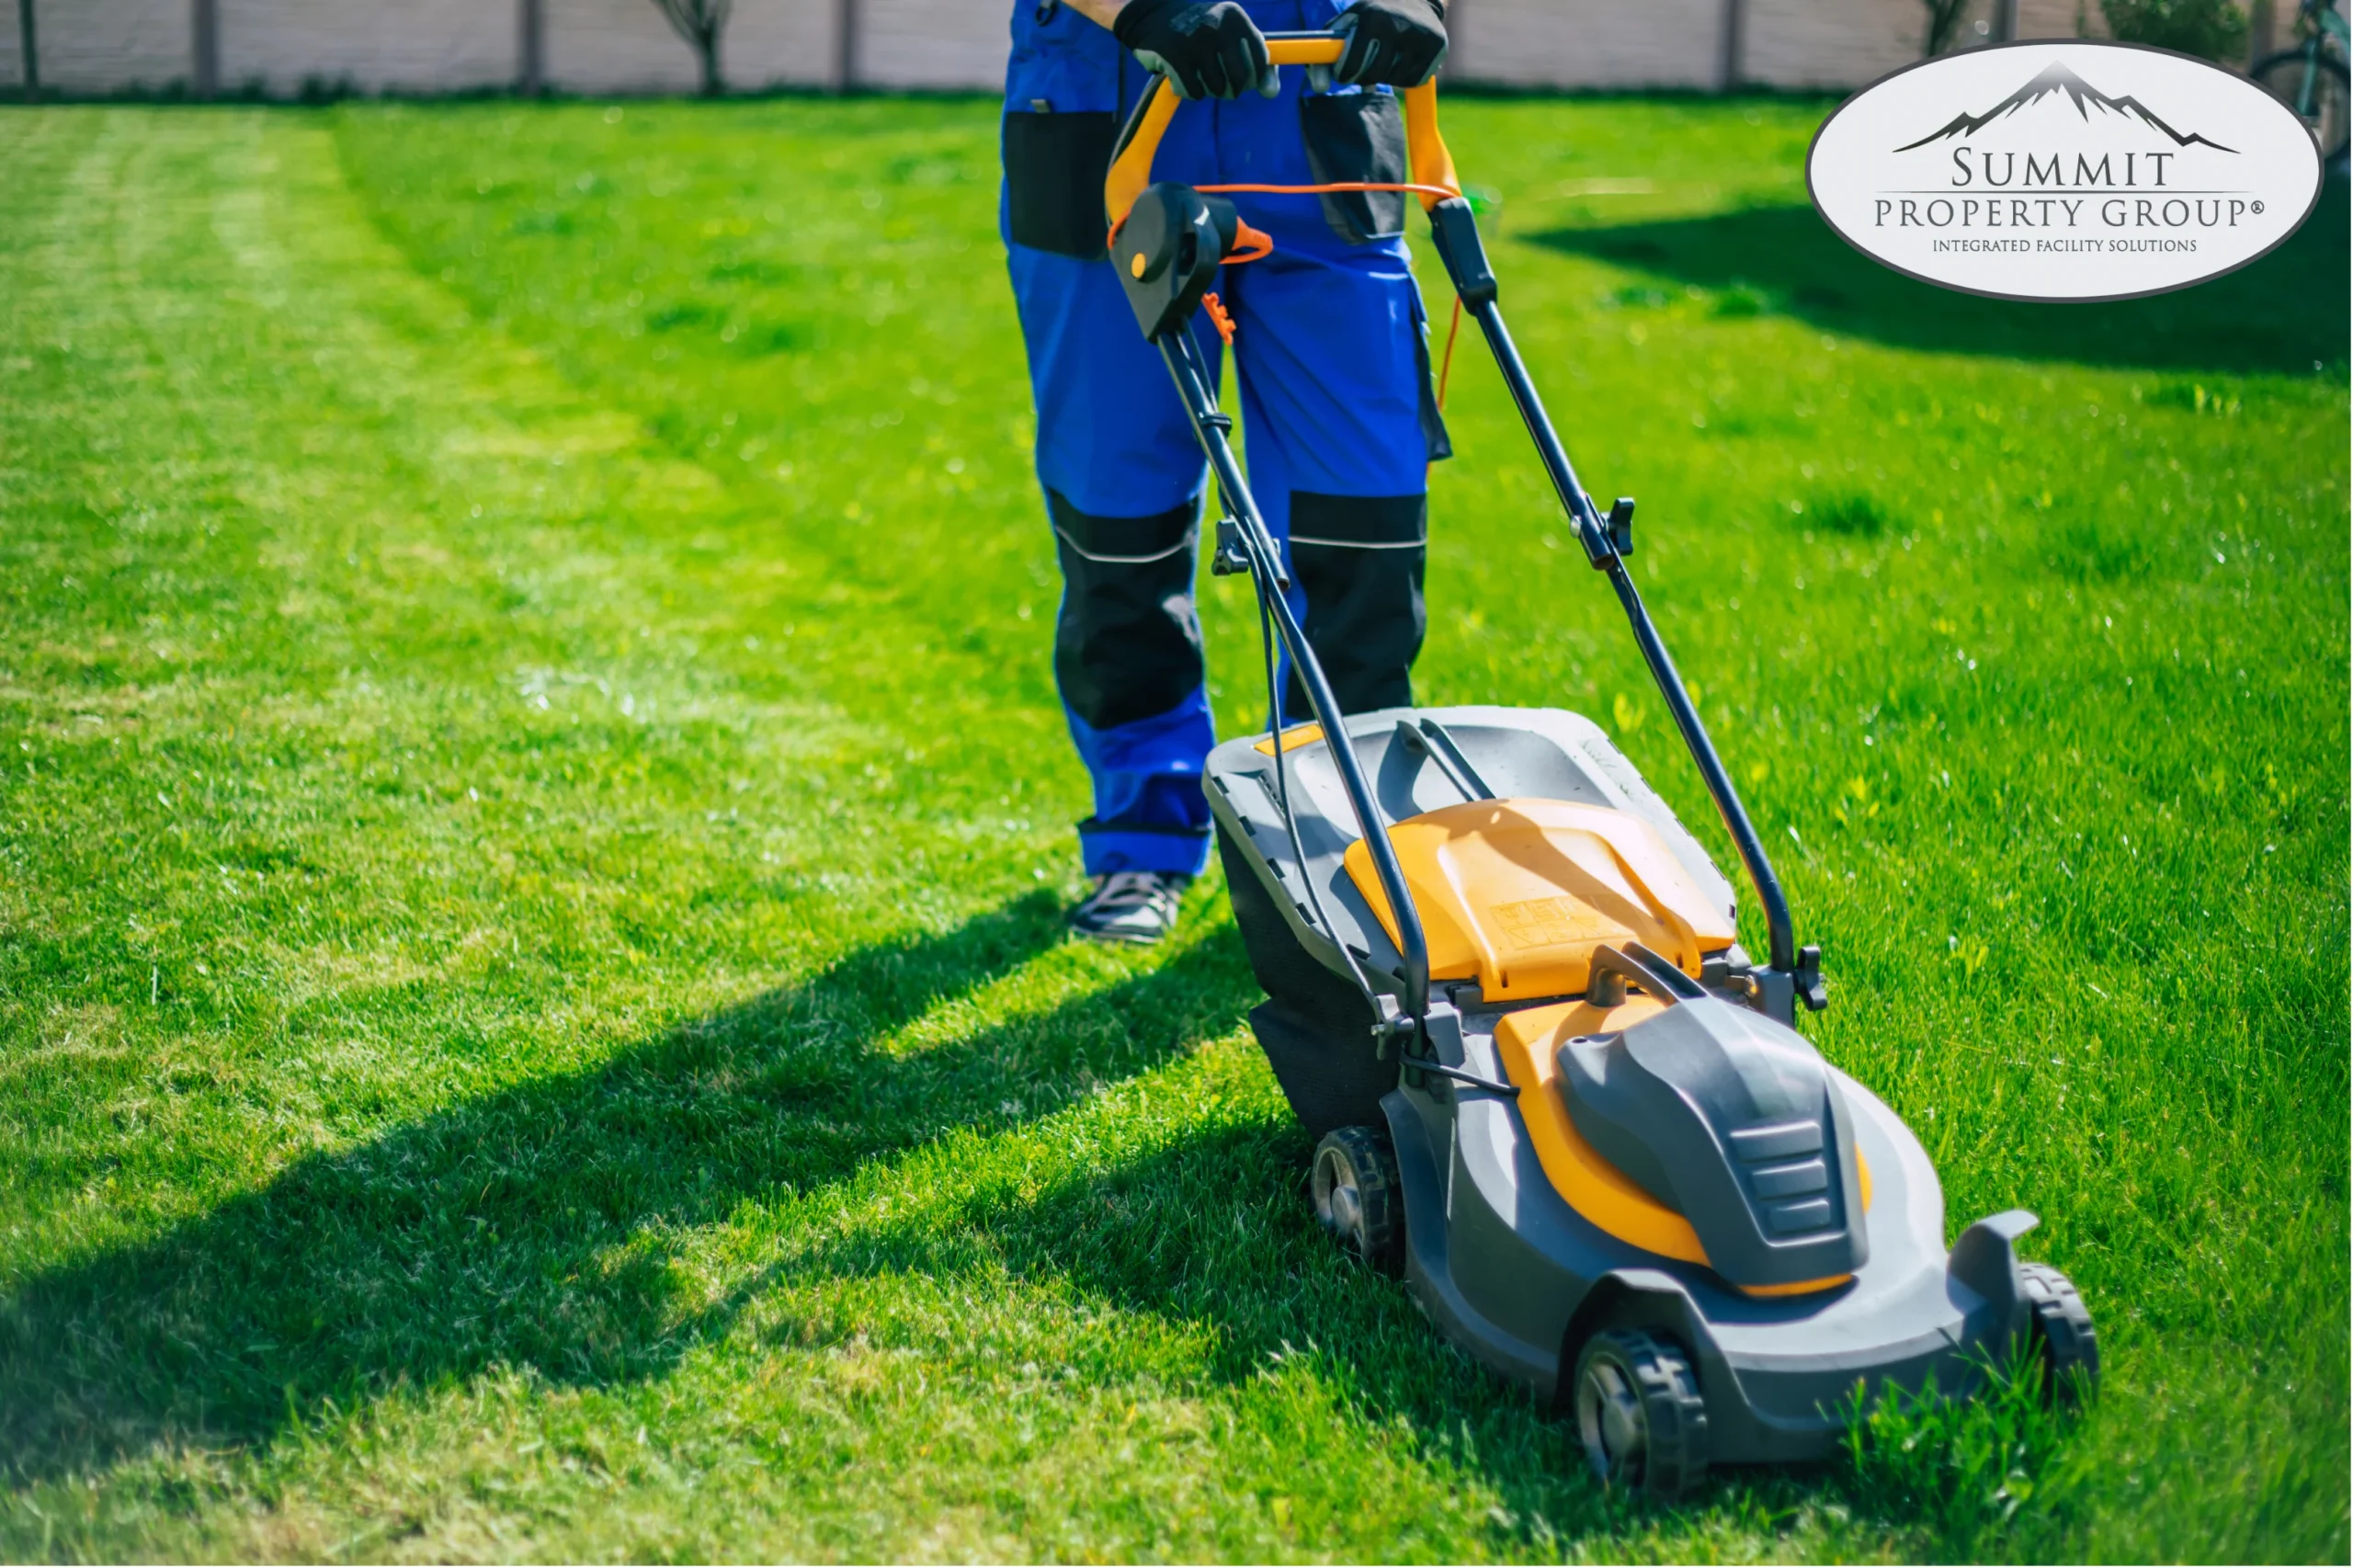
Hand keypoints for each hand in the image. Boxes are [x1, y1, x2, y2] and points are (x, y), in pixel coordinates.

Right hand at [1111, 0, 1277, 99]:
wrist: (1151, 14)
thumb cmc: (1199, 30)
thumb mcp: (1229, 35)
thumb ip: (1255, 62)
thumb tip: (1272, 93)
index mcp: (1235, 18)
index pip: (1261, 60)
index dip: (1255, 76)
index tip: (1246, 79)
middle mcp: (1218, 27)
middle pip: (1239, 80)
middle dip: (1232, 89)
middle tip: (1222, 85)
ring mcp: (1196, 42)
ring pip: (1217, 89)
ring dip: (1209, 90)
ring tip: (1200, 76)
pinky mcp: (1176, 57)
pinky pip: (1195, 92)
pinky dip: (1192, 92)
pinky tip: (1185, 78)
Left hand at [1332, 0, 1446, 87]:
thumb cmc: (1374, 13)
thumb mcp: (1350, 20)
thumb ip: (1328, 48)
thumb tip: (1318, 85)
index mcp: (1372, 18)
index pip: (1352, 64)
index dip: (1344, 74)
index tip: (1343, 75)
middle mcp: (1397, 25)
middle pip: (1373, 75)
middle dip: (1363, 77)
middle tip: (1362, 71)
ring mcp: (1420, 36)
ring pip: (1394, 80)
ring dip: (1385, 77)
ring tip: (1385, 59)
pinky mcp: (1437, 46)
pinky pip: (1414, 80)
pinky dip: (1405, 77)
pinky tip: (1403, 61)